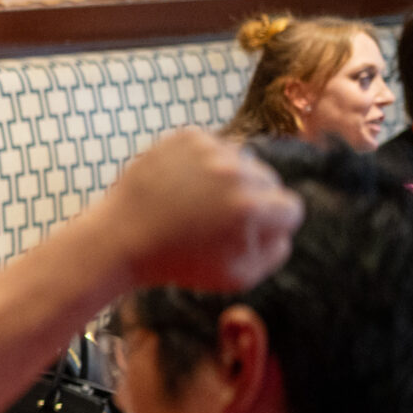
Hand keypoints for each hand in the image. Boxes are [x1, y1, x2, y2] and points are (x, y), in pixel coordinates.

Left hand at [96, 129, 303, 290]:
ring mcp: (209, 150)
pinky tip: (183, 184)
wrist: (121, 238)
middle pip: (269, 180)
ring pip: (242, 160)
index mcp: (252, 210)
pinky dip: (202, 162)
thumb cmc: (178, 262)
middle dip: (252, 198)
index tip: (249, 228)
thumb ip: (275, 252)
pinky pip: (213, 146)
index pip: (291, 207)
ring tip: (198, 200)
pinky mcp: (187, 136)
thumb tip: (285, 229)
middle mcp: (235, 173)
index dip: (272, 222)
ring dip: (228, 177)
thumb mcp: (238, 276)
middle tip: (219, 215)